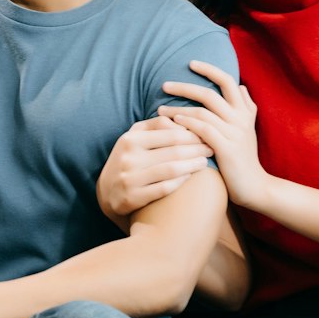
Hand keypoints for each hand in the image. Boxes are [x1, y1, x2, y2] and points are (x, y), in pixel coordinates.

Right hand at [96, 117, 214, 228]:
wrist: (107, 192)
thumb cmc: (129, 159)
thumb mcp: (135, 137)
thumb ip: (157, 125)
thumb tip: (182, 120)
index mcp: (130, 139)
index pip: (170, 133)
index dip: (192, 135)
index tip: (206, 136)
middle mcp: (128, 158)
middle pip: (173, 151)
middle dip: (197, 149)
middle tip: (211, 149)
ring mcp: (130, 179)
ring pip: (171, 169)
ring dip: (193, 165)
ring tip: (205, 162)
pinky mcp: (133, 198)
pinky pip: (164, 188)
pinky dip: (181, 181)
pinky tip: (190, 177)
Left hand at [158, 60, 272, 210]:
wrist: (255, 186)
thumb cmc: (245, 158)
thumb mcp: (248, 129)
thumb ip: (246, 107)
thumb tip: (242, 87)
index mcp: (244, 111)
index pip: (228, 80)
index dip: (209, 69)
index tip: (191, 63)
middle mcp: (240, 118)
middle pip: (210, 93)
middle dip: (185, 87)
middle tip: (164, 84)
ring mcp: (234, 132)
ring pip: (202, 111)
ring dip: (178, 108)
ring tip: (160, 109)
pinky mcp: (227, 148)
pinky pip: (203, 130)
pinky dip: (187, 124)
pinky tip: (173, 123)